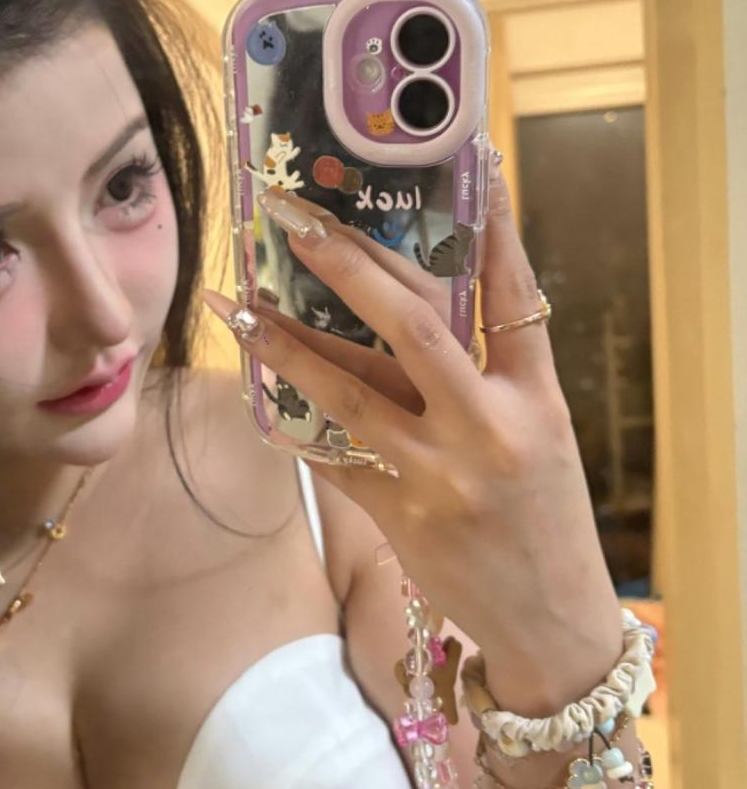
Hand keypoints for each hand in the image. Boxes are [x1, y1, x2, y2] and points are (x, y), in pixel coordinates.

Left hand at [202, 171, 624, 701]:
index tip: (469, 166)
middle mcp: (489, 427)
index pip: (511, 295)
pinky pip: (333, 457)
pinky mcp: (400, 516)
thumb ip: (494, 372)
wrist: (551, 622)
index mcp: (535, 398)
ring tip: (237, 306)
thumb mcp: (542, 433)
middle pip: (413, 325)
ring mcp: (440, 474)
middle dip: (348, 265)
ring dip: (286, 343)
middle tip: (295, 221)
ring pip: (350, 389)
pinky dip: (294, 421)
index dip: (491, 227)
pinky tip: (256, 387)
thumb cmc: (545, 519)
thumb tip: (421, 303)